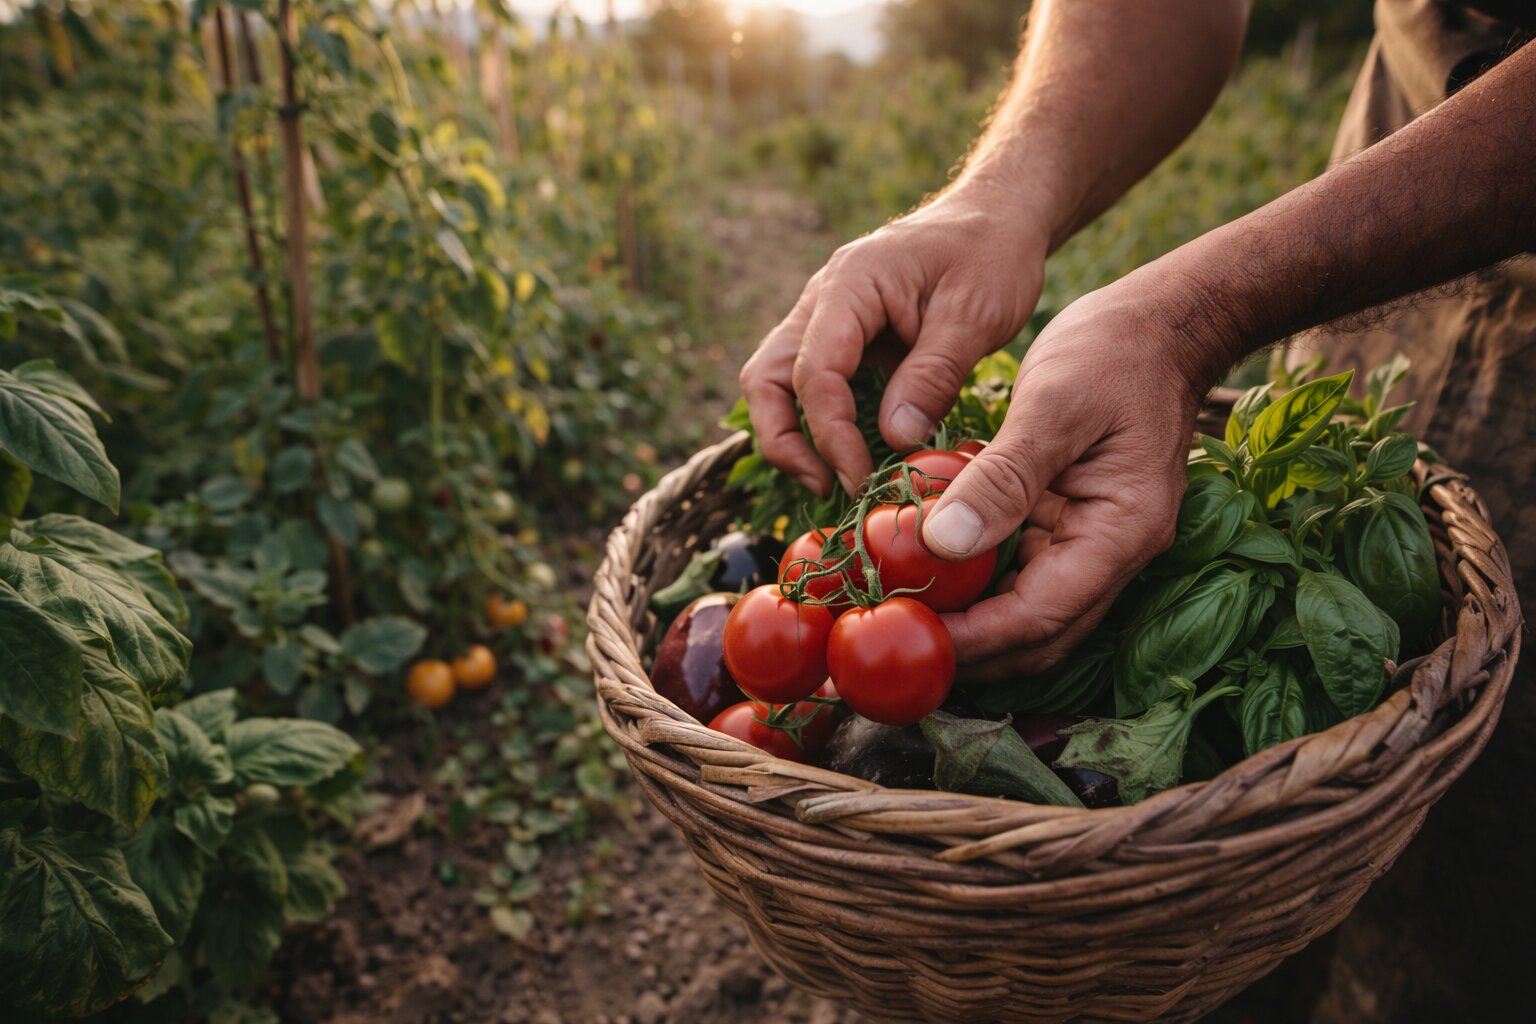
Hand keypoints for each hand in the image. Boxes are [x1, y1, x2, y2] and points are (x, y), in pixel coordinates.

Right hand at [739, 183, 1049, 496]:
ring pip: (774, 382)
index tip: (862, 479)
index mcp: (849, 285)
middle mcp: (821, 300)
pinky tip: (853, 454)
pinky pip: (808, 384)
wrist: (998, 216)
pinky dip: (818, 422)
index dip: (832, 436)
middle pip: (764, 378)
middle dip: (785, 441)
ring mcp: (825, 318)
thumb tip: (893, 440)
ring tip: (834, 479)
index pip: (814, 373)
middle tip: (828, 487)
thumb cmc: (991, 254)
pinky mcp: (841, 337)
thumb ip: (932, 376)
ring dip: (793, 435)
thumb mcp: (975, 314)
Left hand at [921, 280, 1226, 676]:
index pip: (1041, 616)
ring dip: (968, 623)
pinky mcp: (1067, 525)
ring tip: (898, 612)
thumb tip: (942, 543)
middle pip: (1036, 635)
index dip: (974, 638)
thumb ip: (1003, 476)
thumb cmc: (1115, 352)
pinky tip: (924, 569)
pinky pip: (1018, 573)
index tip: (908, 634)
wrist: (1161, 324)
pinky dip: (974, 581)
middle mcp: (1111, 554)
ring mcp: (1091, 543)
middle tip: (891, 638)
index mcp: (1121, 533)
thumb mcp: (1053, 403)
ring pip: (1025, 612)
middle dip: (968, 650)